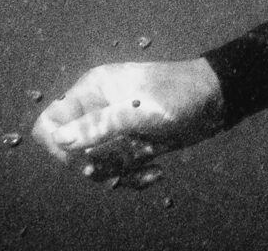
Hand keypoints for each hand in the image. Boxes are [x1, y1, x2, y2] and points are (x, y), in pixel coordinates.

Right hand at [32, 58, 226, 187]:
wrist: (217, 100)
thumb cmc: (180, 95)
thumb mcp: (140, 112)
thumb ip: (100, 125)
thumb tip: (59, 140)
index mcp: (92, 90)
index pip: (50, 122)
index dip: (60, 147)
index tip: (86, 160)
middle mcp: (97, 108)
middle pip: (71, 151)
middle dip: (100, 163)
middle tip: (129, 158)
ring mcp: (113, 128)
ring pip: (95, 165)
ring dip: (121, 171)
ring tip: (150, 159)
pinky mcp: (128, 144)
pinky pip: (116, 171)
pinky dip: (133, 177)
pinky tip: (156, 174)